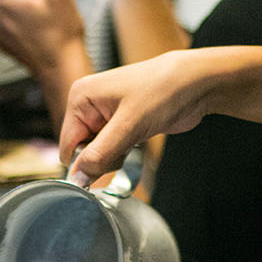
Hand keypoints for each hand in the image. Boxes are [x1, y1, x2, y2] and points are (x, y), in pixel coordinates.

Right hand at [60, 48, 226, 184]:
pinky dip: (125, 151)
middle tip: (126, 145)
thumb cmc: (162, 91)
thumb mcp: (128, 126)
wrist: (193, 84)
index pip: (68, 144)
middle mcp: (88, 105)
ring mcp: (105, 115)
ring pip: (99, 152)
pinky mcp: (121, 123)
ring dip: (116, 155)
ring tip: (135, 136)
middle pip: (83, 150)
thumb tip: (77, 178)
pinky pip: (114, 148)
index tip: (103, 170)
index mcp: (80, 98)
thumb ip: (100, 154)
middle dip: (104, 157)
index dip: (83, 163)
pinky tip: (139, 138)